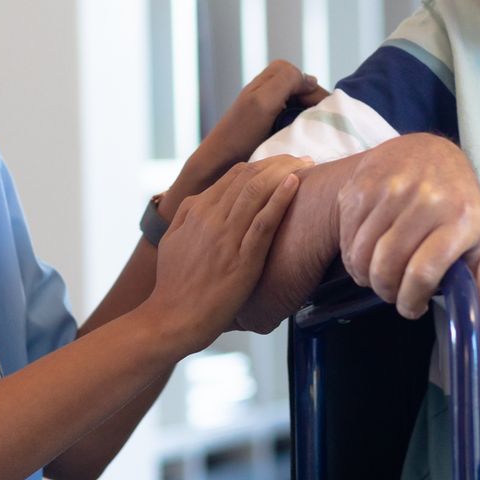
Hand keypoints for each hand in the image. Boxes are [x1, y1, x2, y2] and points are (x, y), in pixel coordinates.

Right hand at [145, 155, 312, 354]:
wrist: (171, 319)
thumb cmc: (174, 285)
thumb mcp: (172, 240)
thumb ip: (187, 215)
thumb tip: (201, 198)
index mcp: (196, 210)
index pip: (235, 175)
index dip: (263, 164)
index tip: (284, 163)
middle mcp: (211, 217)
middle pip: (250, 177)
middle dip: (280, 162)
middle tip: (305, 159)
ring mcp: (226, 237)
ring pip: (258, 191)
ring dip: (286, 172)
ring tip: (308, 165)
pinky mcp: (242, 259)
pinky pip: (263, 222)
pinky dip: (280, 199)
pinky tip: (296, 184)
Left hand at [162, 61, 327, 216]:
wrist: (218, 167)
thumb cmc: (239, 133)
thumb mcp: (263, 101)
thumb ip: (286, 80)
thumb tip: (312, 79)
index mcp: (266, 81)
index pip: (299, 75)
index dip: (313, 89)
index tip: (324, 110)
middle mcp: (268, 93)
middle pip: (301, 90)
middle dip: (314, 103)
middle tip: (325, 123)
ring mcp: (269, 112)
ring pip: (300, 106)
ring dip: (310, 117)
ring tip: (319, 133)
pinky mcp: (270, 131)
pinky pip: (293, 122)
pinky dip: (303, 129)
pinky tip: (305, 141)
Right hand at [336, 135, 479, 347]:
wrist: (428, 152)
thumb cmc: (459, 205)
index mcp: (461, 219)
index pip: (423, 273)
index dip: (410, 300)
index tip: (410, 307)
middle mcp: (426, 200)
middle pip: (388, 266)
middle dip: (386, 292)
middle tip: (393, 293)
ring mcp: (390, 189)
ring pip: (363, 254)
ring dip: (366, 276)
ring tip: (378, 275)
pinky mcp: (362, 185)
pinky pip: (348, 237)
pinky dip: (352, 256)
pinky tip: (367, 254)